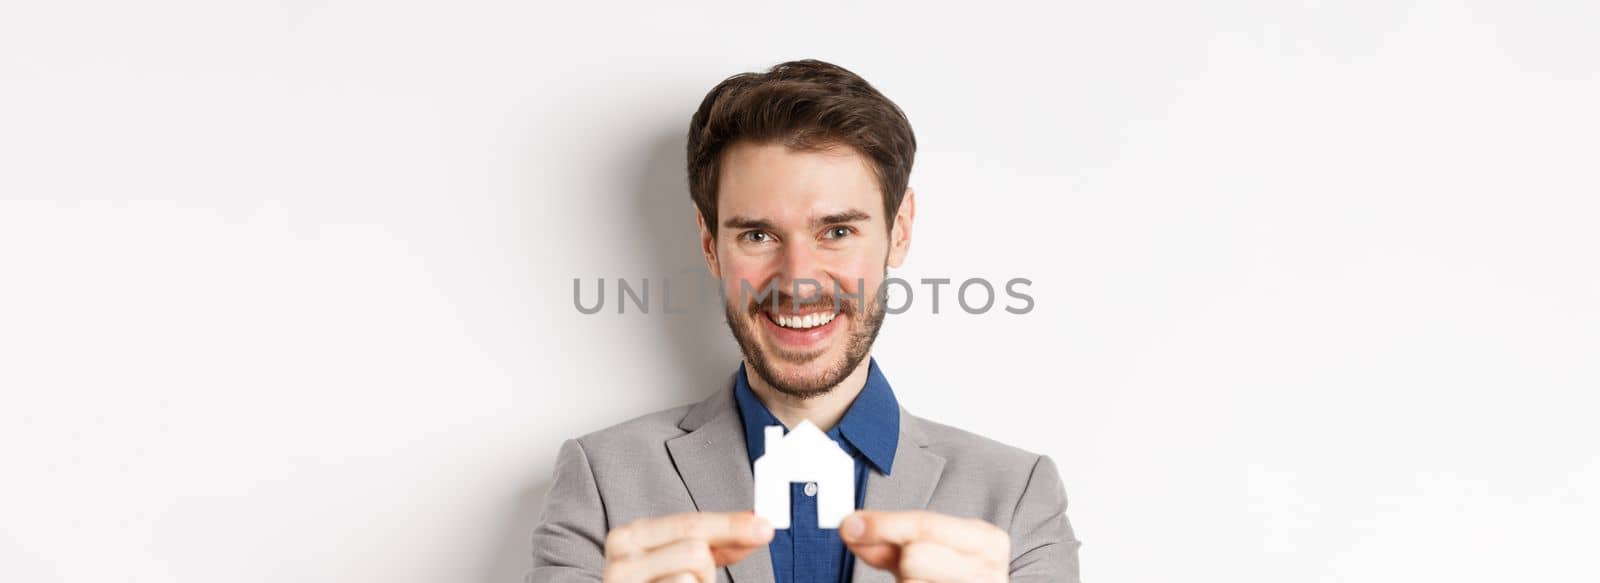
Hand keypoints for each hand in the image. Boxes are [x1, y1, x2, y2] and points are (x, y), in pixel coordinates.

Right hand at [602, 511, 774, 582]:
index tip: (764, 527)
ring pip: (691, 577)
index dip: (731, 525)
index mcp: (629, 536)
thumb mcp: (680, 558)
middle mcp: (620, 559)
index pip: (690, 523)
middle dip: (708, 567)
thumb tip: (758, 526)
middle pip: (695, 550)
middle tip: (703, 577)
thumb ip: (716, 542)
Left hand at [839, 510, 1009, 582]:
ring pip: (910, 581)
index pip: (927, 525)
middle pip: (915, 556)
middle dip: (902, 561)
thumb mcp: (929, 552)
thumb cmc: (953, 577)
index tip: (850, 526)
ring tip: (922, 581)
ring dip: (905, 581)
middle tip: (907, 565)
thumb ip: (892, 539)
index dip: (883, 524)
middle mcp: (989, 571)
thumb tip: (852, 527)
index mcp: (988, 541)